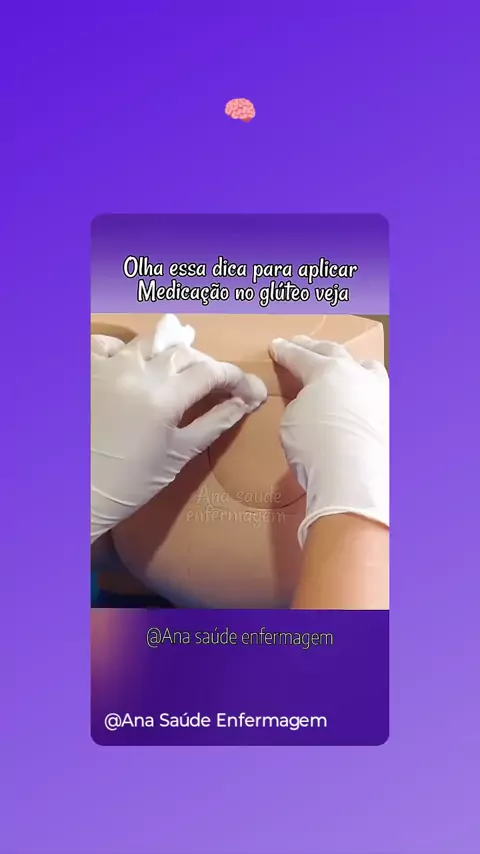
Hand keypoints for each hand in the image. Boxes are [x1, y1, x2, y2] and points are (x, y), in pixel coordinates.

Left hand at [91, 314, 266, 541]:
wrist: (75, 494)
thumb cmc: (131, 483)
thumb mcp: (178, 455)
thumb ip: (214, 423)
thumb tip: (243, 403)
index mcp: (165, 397)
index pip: (211, 372)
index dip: (237, 378)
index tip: (251, 391)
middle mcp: (137, 371)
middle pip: (184, 353)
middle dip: (206, 366)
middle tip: (218, 387)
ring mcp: (107, 366)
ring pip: (150, 342)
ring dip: (171, 351)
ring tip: (178, 369)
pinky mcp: (84, 370)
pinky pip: (108, 344)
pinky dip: (125, 349)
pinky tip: (131, 364)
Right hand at [269, 337, 388, 546]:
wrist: (355, 478)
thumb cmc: (316, 448)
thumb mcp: (291, 422)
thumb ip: (301, 404)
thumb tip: (315, 405)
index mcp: (327, 371)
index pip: (300, 356)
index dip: (285, 352)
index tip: (276, 346)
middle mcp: (357, 375)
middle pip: (334, 353)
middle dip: (315, 348)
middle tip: (302, 343)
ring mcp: (381, 394)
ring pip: (368, 369)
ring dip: (353, 367)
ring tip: (346, 368)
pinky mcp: (394, 418)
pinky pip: (380, 398)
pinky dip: (368, 396)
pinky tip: (364, 403)